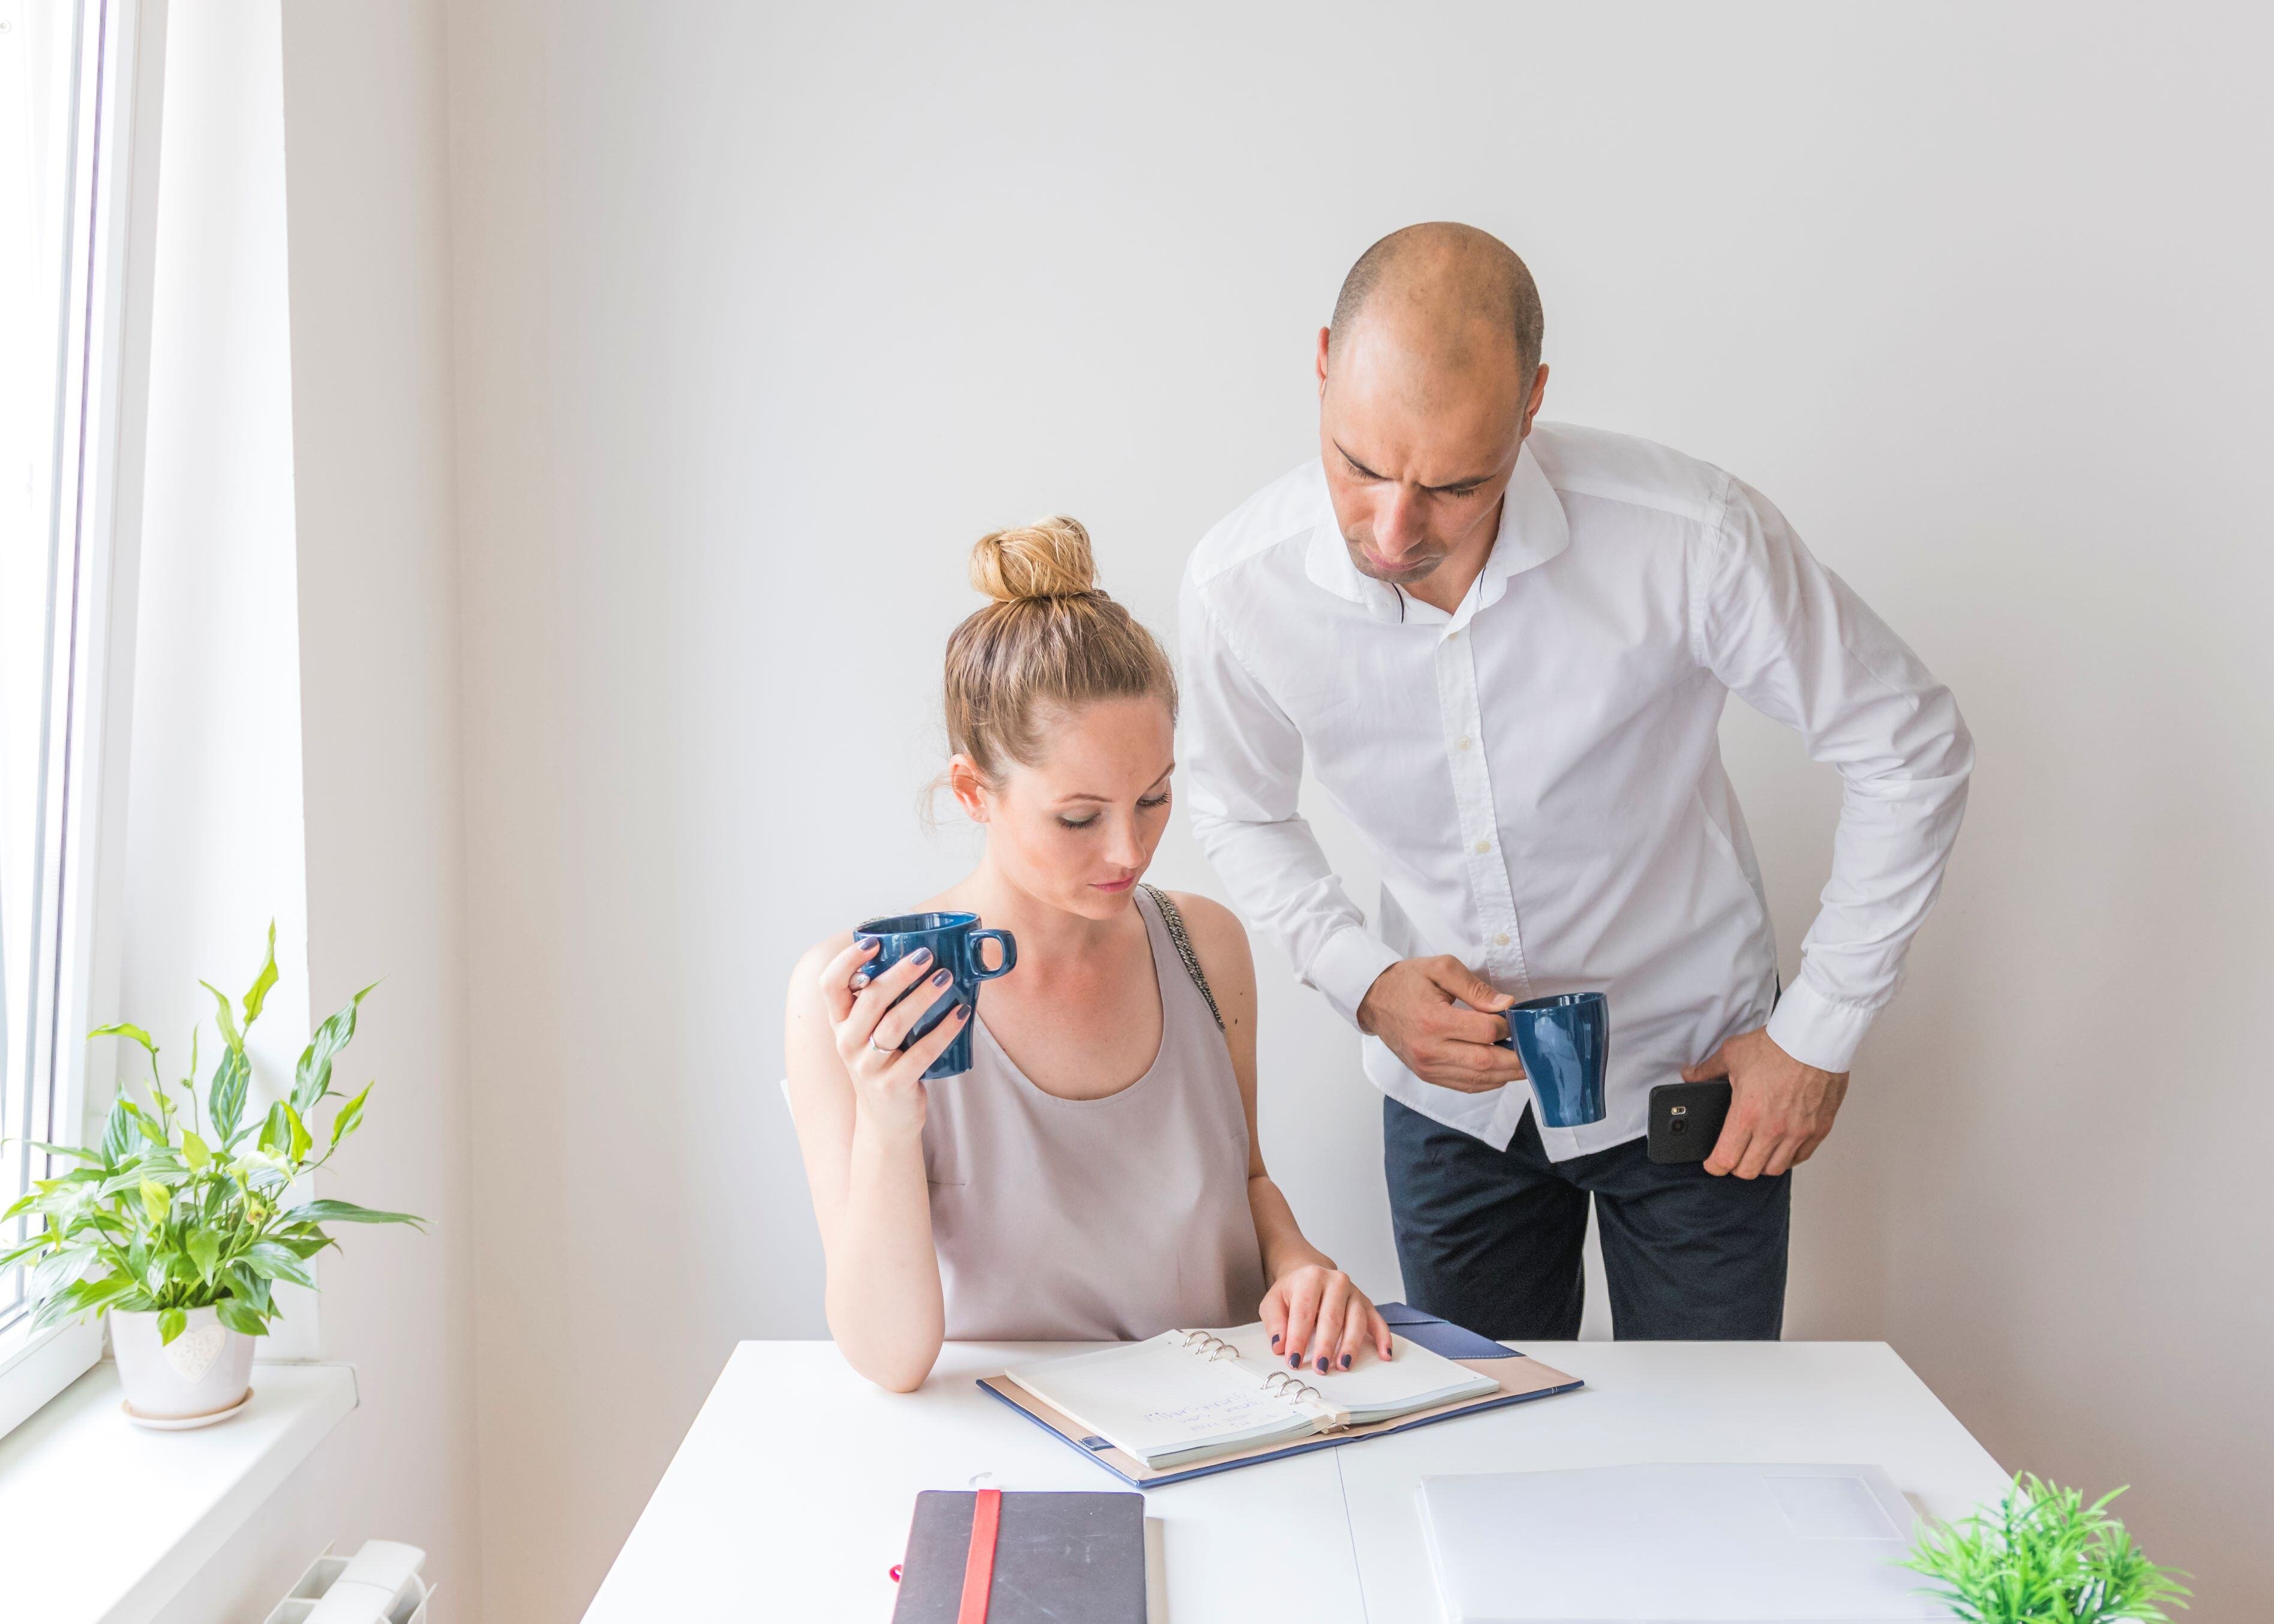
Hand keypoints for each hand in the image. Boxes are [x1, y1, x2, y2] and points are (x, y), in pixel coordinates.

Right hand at [818, 939, 970, 1138]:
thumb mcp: (868, 1035)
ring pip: (894, 1024)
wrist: (886, 1121)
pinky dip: (943, 1030)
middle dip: (899, 973)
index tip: (874, 943)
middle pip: (869, 1000)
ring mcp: (868, 1067)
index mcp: (840, 1024)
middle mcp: (848, 1043)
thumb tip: (913, 955)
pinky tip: (960, 1014)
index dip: (847, 961)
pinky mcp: (893, 1085)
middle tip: (926, 956)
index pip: (830, 986)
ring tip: (946, 977)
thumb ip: (878, 1003)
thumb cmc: (883, 1065)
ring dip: (922, 996)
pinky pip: (921, 1053)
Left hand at [1260, 1264, 1393, 1373]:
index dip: (1298, 1338)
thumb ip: (1275, 1322)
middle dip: (1326, 1345)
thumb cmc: (1293, 1292)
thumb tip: (1280, 1345)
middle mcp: (1336, 1282)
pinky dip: (1383, 1338)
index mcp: (1311, 1278)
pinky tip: (1384, 1354)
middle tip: (1320, 1368)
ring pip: (1356, 1320)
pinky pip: (1377, 1320)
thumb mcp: (1274, 1301)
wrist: (1311, 1274)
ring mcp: (1354, 1292)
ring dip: (1350, 1345)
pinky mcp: (1366, 1303)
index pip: (1304, 1312)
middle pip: (1332, 1317)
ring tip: (1343, 1366)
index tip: (1294, 1360)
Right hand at [1356, 956, 1523, 1092]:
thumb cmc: (1407, 981)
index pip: (1484, 1030)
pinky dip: (1487, 1082)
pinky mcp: (1427, 1075)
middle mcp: (1430, 1049)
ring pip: (1478, 1080)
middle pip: (1485, 1062)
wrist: (1374, 999)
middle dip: (1515, 1059)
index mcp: (1433, 1020)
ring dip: (1506, 1075)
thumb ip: (1475, 986)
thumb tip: (1506, 1004)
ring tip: (1524, 1065)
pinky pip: (1464, 1086)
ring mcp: (1428, 1067)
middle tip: (1534, 1052)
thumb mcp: (1440, 968)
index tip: (1514, 1016)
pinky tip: (1501, 1073)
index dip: (1506, 1025)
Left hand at [1684, 1026, 1848, 1178]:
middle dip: (1735, 1166)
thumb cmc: (1778, 1045)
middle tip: (1732, 1155)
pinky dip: (1788, 1157)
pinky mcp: (1819, 1129)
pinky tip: (1781, 1145)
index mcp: (1747, 1113)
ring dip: (1762, 1164)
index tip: (1712, 1163)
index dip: (1714, 1165)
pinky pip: (1801, 1157)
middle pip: (1748, 1171)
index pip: (1725, 1158)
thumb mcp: (1732, 1054)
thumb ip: (1707, 1070)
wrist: (1815, 1038)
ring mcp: (1798, 1132)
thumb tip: (1690, 1075)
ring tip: (1756, 1151)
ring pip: (1775, 1168)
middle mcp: (1773, 1129)